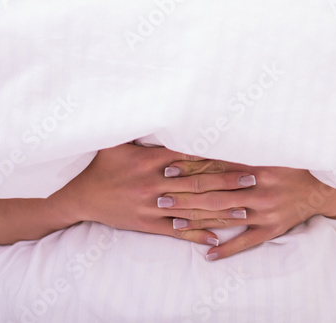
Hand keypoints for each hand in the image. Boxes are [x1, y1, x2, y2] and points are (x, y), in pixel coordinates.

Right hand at [57, 142, 258, 247]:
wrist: (81, 198)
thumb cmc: (102, 165)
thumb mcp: (116, 140)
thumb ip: (138, 123)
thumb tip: (151, 97)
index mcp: (151, 161)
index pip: (191, 157)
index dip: (216, 156)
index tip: (238, 154)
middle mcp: (155, 185)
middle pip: (198, 183)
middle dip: (228, 182)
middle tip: (254, 179)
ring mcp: (152, 208)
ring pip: (193, 210)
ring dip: (220, 210)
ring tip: (246, 209)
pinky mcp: (148, 225)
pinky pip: (177, 232)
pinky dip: (197, 235)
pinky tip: (217, 237)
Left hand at [158, 157, 335, 260]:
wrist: (324, 186)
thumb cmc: (292, 163)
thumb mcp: (269, 149)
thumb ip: (241, 146)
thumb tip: (210, 135)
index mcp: (256, 166)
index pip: (216, 168)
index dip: (191, 168)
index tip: (167, 169)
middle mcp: (259, 189)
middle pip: (215, 194)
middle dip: (186, 195)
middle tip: (161, 197)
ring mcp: (265, 212)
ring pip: (225, 217)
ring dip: (198, 220)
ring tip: (174, 222)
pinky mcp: (272, 229)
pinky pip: (246, 242)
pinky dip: (227, 249)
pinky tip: (208, 255)